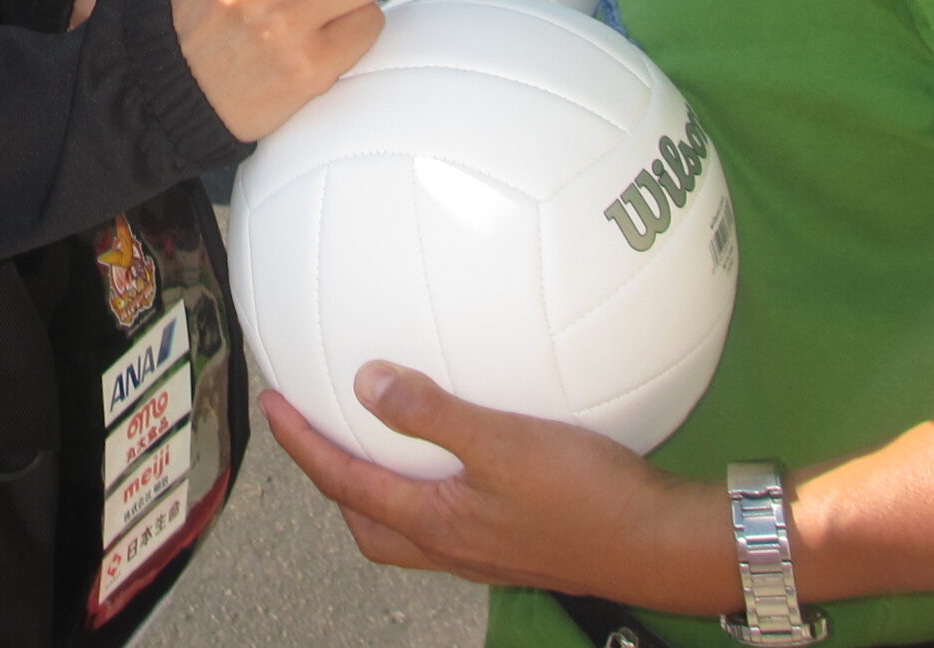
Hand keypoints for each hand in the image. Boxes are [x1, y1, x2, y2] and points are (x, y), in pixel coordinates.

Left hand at [264, 363, 733, 614]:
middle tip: (318, 432)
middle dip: (334, 480)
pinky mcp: (521, 543)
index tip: (273, 408)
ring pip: (411, 526)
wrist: (660, 544)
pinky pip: (455, 516)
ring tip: (382, 439)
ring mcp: (489, 550)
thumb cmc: (587, 497)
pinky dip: (437, 483)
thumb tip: (366, 383)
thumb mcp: (505, 442)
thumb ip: (434, 413)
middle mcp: (455, 546)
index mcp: (437, 524)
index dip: (303, 447)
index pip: (345, 485)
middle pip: (370, 521)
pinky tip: (464, 449)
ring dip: (384, 487)